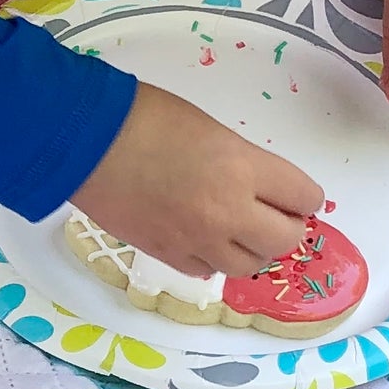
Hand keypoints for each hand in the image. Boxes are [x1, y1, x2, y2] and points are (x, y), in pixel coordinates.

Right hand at [70, 82, 322, 276]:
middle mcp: (227, 212)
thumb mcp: (212, 130)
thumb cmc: (145, 118)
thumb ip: (242, 162)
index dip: (304, 196)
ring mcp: (197, 240)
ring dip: (253, 249)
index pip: (304, 197)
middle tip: (275, 214)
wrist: (84, 141)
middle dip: (287, 227)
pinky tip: (205, 239)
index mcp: (243, 169)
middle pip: (284, 241)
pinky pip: (208, 270)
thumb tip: (257, 188)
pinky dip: (215, 258)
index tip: (296, 194)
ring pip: (249, 265)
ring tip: (240, 230)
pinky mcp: (167, 255)